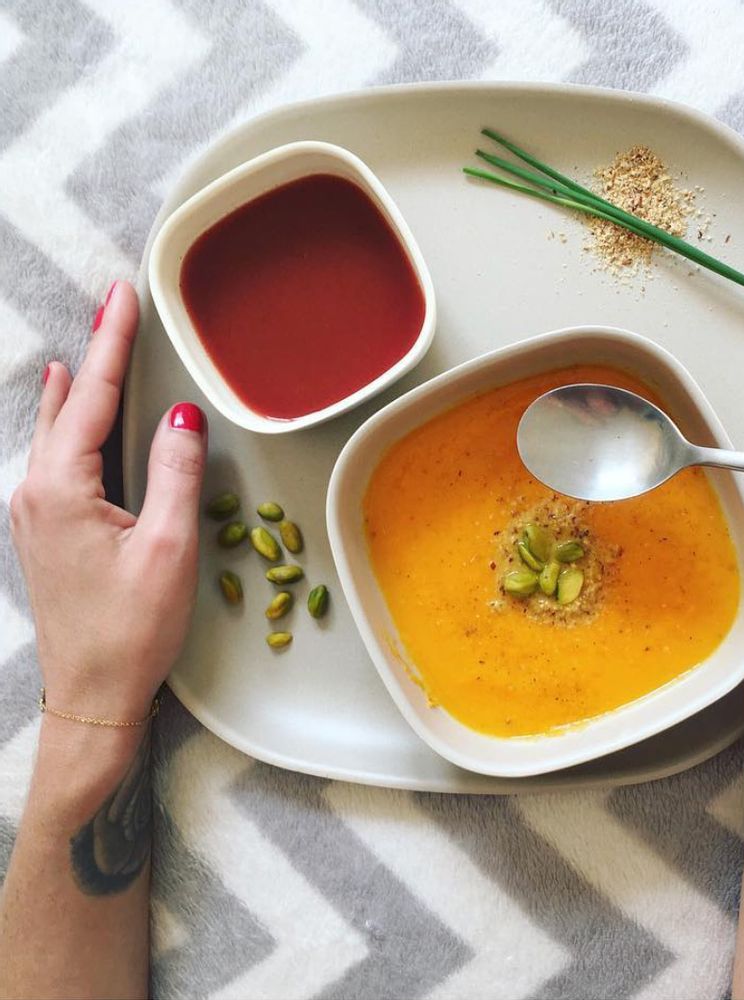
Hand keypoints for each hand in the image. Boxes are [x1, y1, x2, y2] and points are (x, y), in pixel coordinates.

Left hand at [10, 281, 207, 720]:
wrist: (93, 696)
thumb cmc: (132, 629)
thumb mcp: (168, 548)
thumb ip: (174, 473)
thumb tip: (181, 415)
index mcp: (61, 489)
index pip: (91, 397)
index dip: (111, 342)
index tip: (123, 294)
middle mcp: (34, 492)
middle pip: (67, 405)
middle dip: (94, 353)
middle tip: (115, 307)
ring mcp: (34, 512)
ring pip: (56, 429)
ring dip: (79, 385)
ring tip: (93, 344)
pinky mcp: (46, 530)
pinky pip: (55, 456)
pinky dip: (69, 420)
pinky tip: (68, 407)